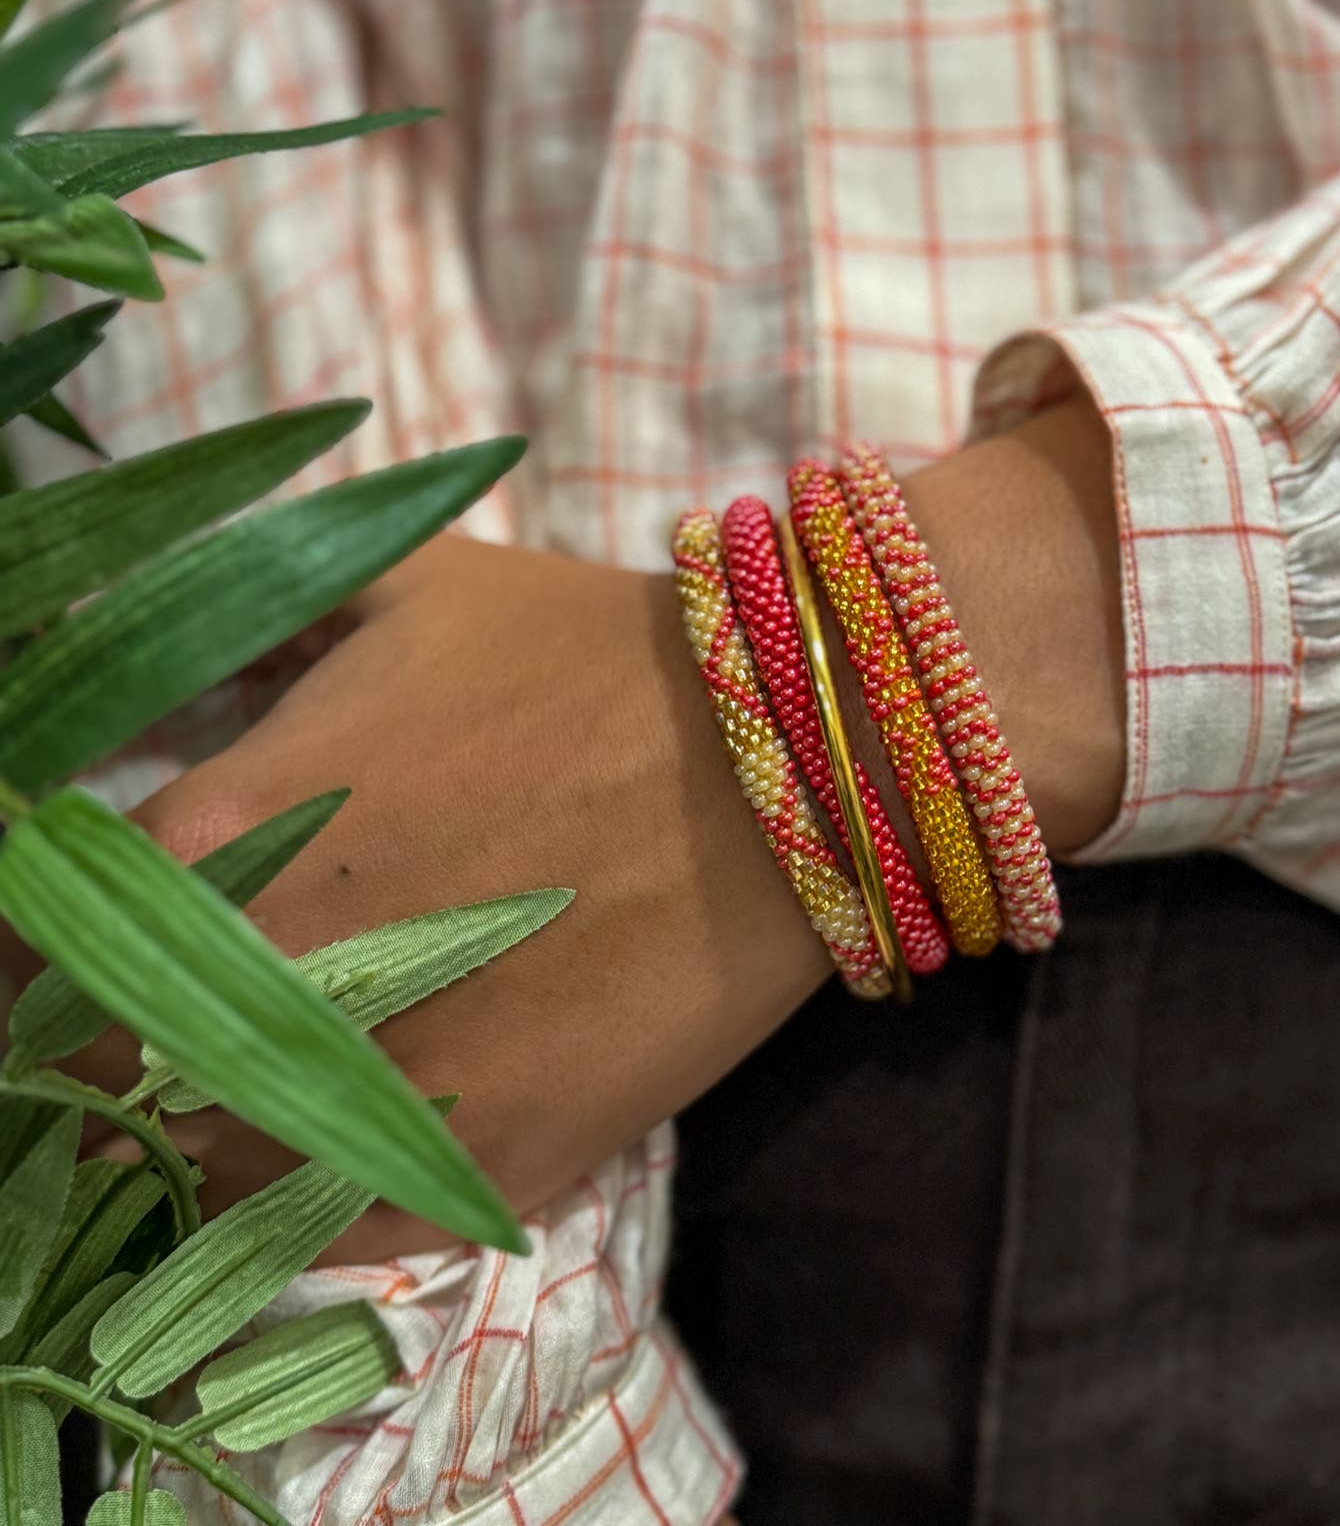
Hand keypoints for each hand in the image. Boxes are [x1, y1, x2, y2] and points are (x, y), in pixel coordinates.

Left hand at [60, 395, 1123, 1258]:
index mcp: (224, 832)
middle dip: (77, 1054)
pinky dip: (287, 1207)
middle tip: (122, 1022)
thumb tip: (128, 611)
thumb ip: (250, 595)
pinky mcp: (484, 1166)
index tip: (41, 938)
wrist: (786, 754)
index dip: (14, 948)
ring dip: (171, 1144)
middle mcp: (274, 982)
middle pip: (87, 1077)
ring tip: (210, 1090)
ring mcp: (381, 1093)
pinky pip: (326, 1233)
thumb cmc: (582, 652)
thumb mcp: (401, 581)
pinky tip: (305, 1148)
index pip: (24, 936)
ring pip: (191, 1179)